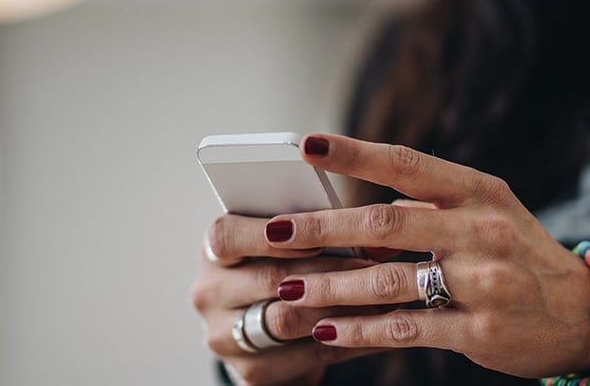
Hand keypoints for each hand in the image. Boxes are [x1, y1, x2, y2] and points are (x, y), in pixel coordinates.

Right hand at [190, 213, 386, 385]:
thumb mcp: (278, 244)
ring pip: (286, 321)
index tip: (317, 235)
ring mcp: (224, 336)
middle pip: (267, 279)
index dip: (269, 236)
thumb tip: (358, 219)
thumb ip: (304, 228)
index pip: (226, 237)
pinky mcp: (249, 370)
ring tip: (381, 297)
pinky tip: (376, 329)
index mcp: (212, 251)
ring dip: (340, 308)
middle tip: (372, 265)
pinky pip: (306, 356)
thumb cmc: (279, 268)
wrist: (264, 329)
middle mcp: (209, 293)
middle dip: (326, 271)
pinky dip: (347, 341)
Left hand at [265, 133, 589, 378]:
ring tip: (285, 288)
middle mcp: (481, 231)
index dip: (353, 153)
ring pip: (387, 281)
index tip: (305, 145)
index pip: (406, 163)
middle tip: (272, 232)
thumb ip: (427, 207)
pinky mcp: (479, 330)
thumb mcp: (486, 211)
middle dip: (321, 229)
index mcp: (477, 191)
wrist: (578, 312)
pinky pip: (406, 328)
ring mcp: (483, 282)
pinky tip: (325, 330)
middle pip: (384, 224)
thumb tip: (362, 218)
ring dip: (329, 286)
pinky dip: (360, 330)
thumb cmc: (516, 252)